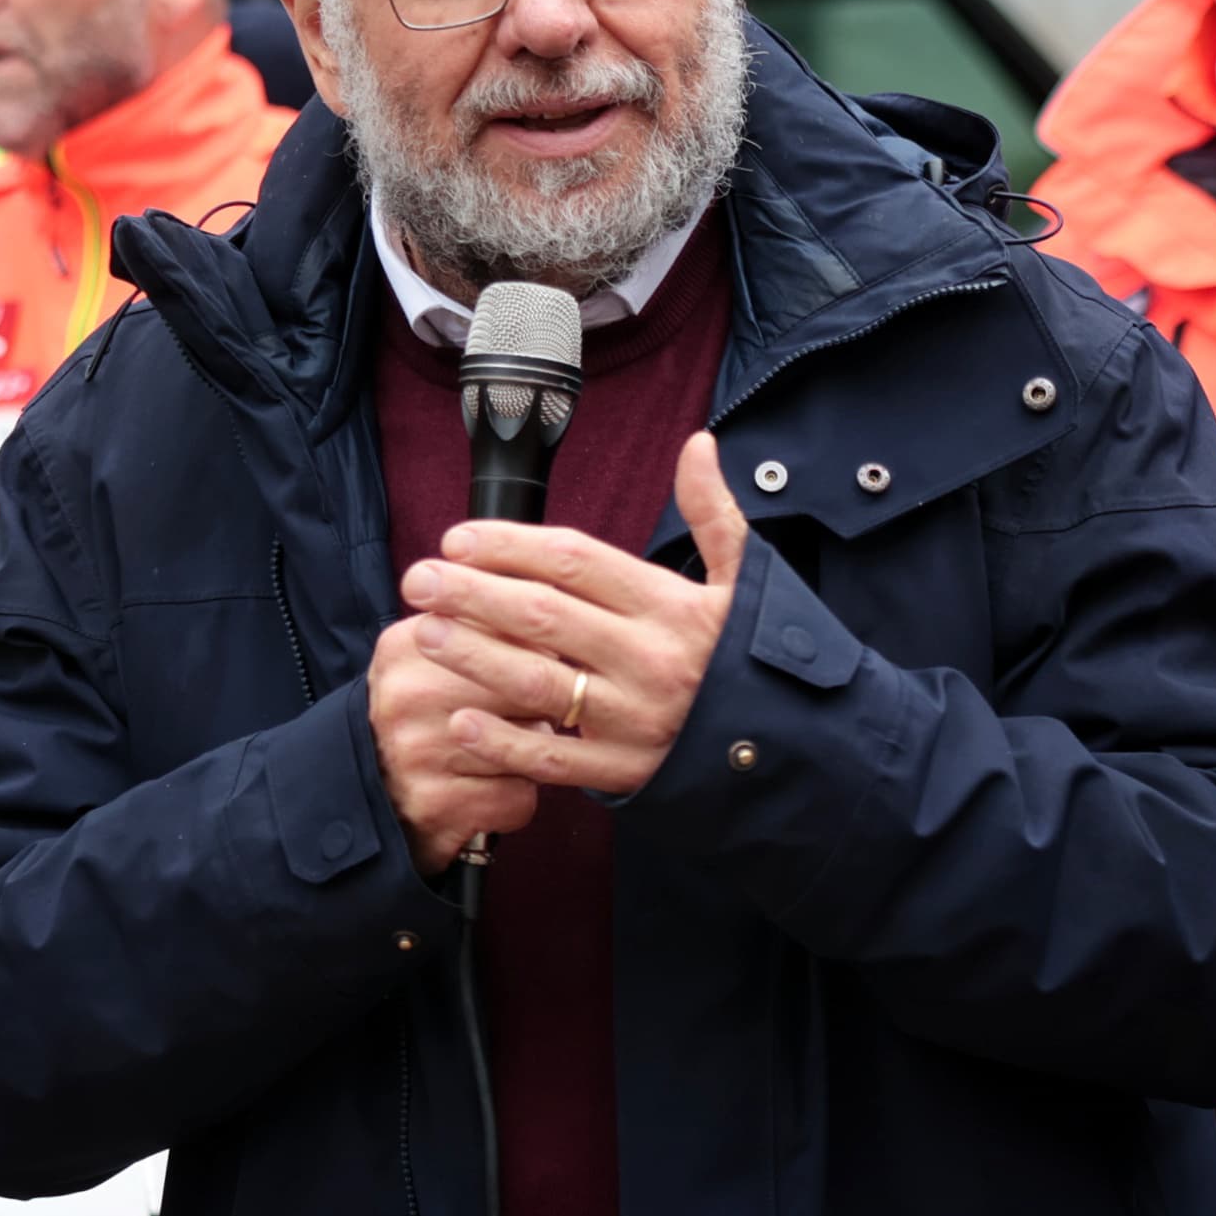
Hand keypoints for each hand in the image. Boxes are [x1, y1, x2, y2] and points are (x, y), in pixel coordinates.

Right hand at [367, 615, 543, 877]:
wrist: (366, 795)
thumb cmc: (422, 716)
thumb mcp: (432, 658)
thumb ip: (486, 626)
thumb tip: (561, 608)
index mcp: (407, 645)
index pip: (505, 628)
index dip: (539, 651)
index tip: (542, 664)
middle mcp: (406, 695)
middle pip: (524, 685)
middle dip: (545, 703)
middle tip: (535, 714)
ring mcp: (417, 753)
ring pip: (529, 744)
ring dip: (535, 752)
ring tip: (506, 752)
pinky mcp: (436, 806)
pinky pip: (519, 796)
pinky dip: (520, 798)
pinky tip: (493, 792)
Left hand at [391, 431, 754, 811]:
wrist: (795, 751)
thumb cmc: (755, 658)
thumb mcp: (746, 581)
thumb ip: (713, 512)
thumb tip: (697, 443)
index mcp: (672, 608)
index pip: (577, 562)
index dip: (512, 545)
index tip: (459, 538)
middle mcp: (650, 661)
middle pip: (545, 617)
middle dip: (474, 594)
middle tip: (420, 578)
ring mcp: (635, 721)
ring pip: (539, 683)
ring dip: (475, 657)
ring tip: (424, 632)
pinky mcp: (626, 772)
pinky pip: (554, 758)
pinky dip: (505, 742)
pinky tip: (460, 720)